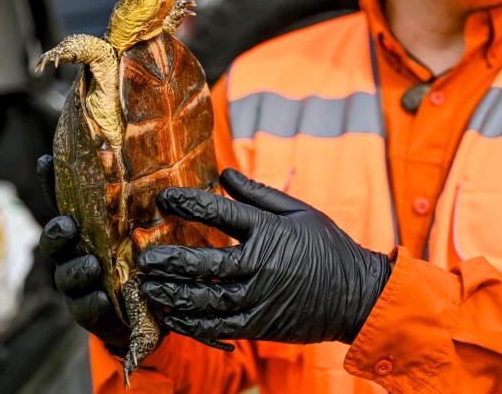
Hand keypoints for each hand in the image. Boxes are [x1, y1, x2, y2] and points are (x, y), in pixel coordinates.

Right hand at [37, 155, 129, 350]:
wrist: (148, 312)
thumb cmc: (144, 260)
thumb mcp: (145, 230)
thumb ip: (145, 207)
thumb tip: (165, 168)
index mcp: (87, 226)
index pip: (65, 201)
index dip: (51, 181)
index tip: (45, 160)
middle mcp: (75, 251)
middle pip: (55, 238)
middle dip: (57, 231)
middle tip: (69, 226)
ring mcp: (77, 283)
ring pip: (66, 274)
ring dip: (77, 269)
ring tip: (93, 266)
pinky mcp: (87, 311)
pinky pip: (84, 307)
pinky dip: (92, 302)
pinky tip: (103, 298)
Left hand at [137, 169, 391, 344]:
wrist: (357, 295)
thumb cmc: (328, 247)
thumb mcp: (298, 211)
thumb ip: (258, 193)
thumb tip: (224, 174)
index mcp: (268, 232)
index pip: (218, 213)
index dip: (187, 203)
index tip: (163, 198)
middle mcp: (259, 265)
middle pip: (205, 262)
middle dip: (170, 259)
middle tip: (144, 258)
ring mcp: (258, 298)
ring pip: (206, 298)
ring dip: (174, 294)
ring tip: (149, 288)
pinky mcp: (260, 323)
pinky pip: (219, 326)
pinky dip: (193, 323)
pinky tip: (173, 317)